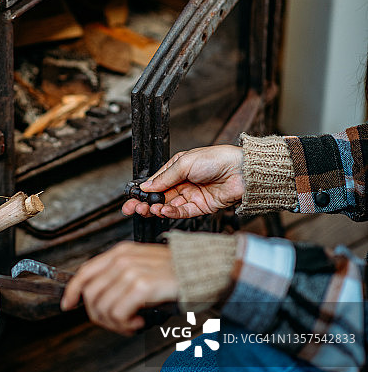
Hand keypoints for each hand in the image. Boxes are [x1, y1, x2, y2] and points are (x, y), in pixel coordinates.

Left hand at [60, 242, 177, 335]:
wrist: (205, 271)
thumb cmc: (177, 274)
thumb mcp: (143, 267)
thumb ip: (120, 277)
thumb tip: (99, 300)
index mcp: (121, 252)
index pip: (85, 271)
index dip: (72, 291)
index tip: (68, 305)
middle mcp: (122, 259)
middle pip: (91, 294)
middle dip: (99, 316)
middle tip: (118, 324)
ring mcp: (131, 271)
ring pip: (102, 307)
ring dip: (115, 323)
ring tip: (132, 324)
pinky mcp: (142, 286)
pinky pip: (118, 313)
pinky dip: (126, 324)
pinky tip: (140, 322)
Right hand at [122, 144, 243, 218]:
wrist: (241, 171)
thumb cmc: (217, 159)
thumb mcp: (185, 162)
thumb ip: (165, 176)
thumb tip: (147, 186)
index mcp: (178, 168)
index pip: (156, 182)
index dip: (143, 191)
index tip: (132, 198)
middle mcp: (184, 182)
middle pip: (159, 196)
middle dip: (145, 203)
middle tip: (133, 209)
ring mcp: (192, 195)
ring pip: (169, 205)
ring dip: (157, 209)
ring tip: (149, 209)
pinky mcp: (201, 207)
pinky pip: (182, 212)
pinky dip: (172, 212)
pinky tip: (164, 210)